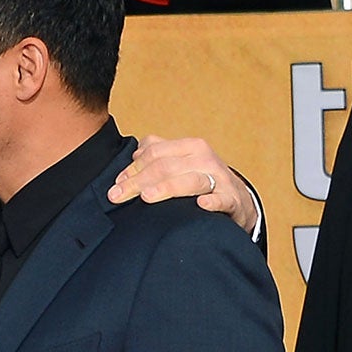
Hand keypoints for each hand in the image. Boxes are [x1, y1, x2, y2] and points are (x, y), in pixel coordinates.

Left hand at [108, 135, 257, 231]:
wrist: (237, 200)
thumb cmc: (201, 180)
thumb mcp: (181, 162)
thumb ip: (158, 154)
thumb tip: (134, 153)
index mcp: (190, 147)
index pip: (155, 153)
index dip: (132, 169)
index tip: (115, 185)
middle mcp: (204, 159)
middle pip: (166, 167)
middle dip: (138, 182)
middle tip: (117, 196)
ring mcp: (218, 179)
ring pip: (190, 181)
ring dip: (167, 188)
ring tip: (147, 196)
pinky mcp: (231, 200)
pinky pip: (222, 200)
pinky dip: (212, 202)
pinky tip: (200, 205)